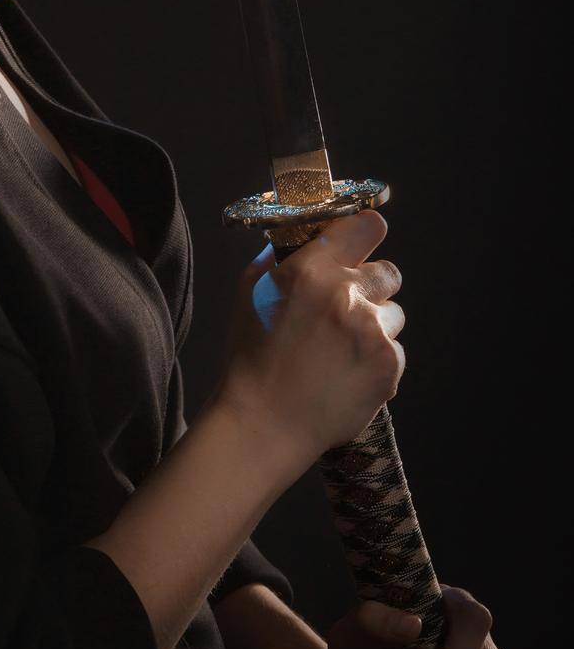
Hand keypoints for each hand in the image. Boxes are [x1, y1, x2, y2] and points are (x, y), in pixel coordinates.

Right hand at [216, 209, 405, 458]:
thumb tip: (301, 240)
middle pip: (389, 271)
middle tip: (347, 307)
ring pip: (394, 314)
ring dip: (375, 325)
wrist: (265, 422)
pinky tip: (346, 374)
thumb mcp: (252, 292)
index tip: (360, 241)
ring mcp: (373, 333)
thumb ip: (278, 259)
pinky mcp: (389, 367)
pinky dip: (377, 360)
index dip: (365, 232)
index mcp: (312, 269)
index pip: (367, 226)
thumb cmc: (252, 356)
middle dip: (371, 286)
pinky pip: (396, 350)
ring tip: (341, 349)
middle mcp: (348, 295)